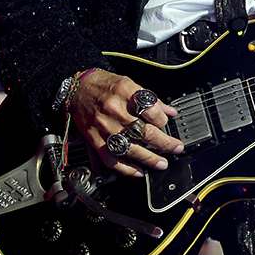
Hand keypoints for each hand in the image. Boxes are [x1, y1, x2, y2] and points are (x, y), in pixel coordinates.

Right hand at [67, 70, 183, 177]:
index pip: (151, 111)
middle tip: (175, 148)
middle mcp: (115, 110)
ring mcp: (104, 127)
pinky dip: (126, 169)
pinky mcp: (95, 139)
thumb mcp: (130, 83)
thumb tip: (170, 112)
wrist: (79, 89)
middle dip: (164, 143)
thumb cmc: (105, 85)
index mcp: (125, 93)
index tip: (166, 124)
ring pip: (130, 148)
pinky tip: (138, 171)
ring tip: (161, 163)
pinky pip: (112, 159)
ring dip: (149, 159)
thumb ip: (151, 99)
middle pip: (144, 132)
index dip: (163, 120)